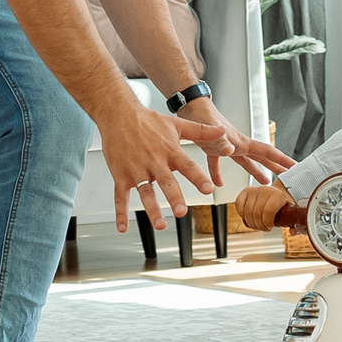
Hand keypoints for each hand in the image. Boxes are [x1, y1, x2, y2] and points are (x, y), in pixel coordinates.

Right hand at [98, 101, 221, 233]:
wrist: (118, 114)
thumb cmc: (147, 120)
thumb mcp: (177, 124)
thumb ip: (201, 131)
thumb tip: (222, 131)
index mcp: (169, 151)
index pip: (187, 166)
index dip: (198, 177)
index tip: (208, 189)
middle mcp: (153, 161)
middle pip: (166, 182)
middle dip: (174, 197)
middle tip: (181, 211)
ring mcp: (136, 169)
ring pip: (145, 191)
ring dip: (152, 208)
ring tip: (160, 224)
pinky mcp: (121, 175)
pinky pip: (120, 196)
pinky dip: (121, 212)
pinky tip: (123, 227)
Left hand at [182, 96, 294, 184]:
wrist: (192, 108)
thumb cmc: (203, 116)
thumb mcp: (213, 130)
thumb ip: (221, 143)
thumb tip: (231, 151)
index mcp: (241, 142)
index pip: (266, 151)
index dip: (281, 159)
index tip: (294, 166)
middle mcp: (238, 145)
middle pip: (262, 157)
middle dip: (277, 166)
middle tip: (289, 175)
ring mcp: (227, 147)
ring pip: (246, 162)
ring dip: (256, 172)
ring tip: (266, 182)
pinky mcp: (213, 149)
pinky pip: (219, 165)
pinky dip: (218, 174)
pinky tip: (218, 183)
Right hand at [233, 184, 291, 230]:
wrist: (278, 192)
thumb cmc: (284, 204)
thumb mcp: (291, 213)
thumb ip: (293, 224)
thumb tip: (293, 232)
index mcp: (278, 195)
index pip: (268, 211)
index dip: (267, 223)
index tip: (270, 227)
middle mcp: (265, 190)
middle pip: (256, 213)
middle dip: (259, 225)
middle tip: (264, 228)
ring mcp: (255, 190)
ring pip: (247, 211)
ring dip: (251, 223)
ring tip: (257, 225)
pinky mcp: (245, 191)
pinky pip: (238, 205)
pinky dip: (241, 214)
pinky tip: (248, 218)